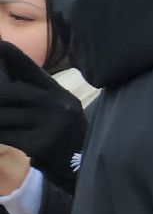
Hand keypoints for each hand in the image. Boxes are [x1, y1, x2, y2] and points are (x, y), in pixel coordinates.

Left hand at [0, 43, 84, 193]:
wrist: (83, 168)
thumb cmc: (66, 137)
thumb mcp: (61, 112)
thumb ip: (38, 97)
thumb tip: (6, 85)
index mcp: (60, 95)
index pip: (33, 71)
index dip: (14, 57)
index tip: (0, 45)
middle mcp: (56, 106)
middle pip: (9, 92)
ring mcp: (49, 125)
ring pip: (2, 116)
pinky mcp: (40, 145)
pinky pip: (4, 136)